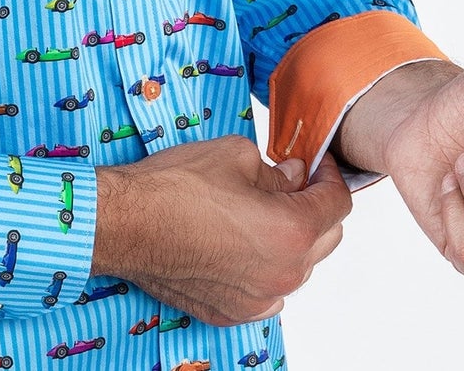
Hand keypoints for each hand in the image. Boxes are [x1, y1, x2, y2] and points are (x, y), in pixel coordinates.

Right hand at [93, 134, 351, 325]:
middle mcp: (283, 274)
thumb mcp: (236, 154)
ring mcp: (259, 298)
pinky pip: (268, 289)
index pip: (337, 204)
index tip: (317, 166)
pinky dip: (265, 265)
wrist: (126, 223)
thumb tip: (292, 178)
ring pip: (298, 267)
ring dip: (290, 238)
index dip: (330, 176)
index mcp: (291, 232)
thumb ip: (275, 170)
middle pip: (326, 238)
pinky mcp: (233, 311)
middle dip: (314, 207)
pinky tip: (238, 240)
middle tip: (290, 182)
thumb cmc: (174, 187)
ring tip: (258, 209)